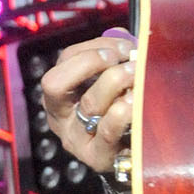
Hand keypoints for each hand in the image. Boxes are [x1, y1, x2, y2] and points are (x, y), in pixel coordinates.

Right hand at [39, 33, 135, 173]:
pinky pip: (106, 131)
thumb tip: (121, 36)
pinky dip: (123, 112)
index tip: (124, 48)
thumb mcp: (113, 84)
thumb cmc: (124, 114)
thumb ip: (114, 58)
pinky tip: (136, 103)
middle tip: (123, 60)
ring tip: (138, 76)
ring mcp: (76, 139)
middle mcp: (60, 117)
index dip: (93, 48)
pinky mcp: (96, 157)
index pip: (64, 61)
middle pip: (55, 84)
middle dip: (90, 62)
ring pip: (89, 104)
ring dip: (116, 81)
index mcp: (61, 94)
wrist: (135, 158)